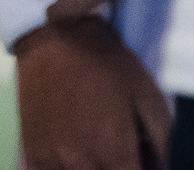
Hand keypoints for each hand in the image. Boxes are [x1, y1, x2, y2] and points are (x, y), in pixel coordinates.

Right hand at [14, 18, 172, 169]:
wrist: (54, 36)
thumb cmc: (107, 64)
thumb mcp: (149, 99)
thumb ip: (161, 148)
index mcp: (114, 156)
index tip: (142, 160)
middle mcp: (79, 165)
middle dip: (119, 168)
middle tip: (128, 152)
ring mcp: (51, 162)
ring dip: (95, 168)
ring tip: (100, 148)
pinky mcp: (32, 155)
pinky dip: (69, 169)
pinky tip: (77, 154)